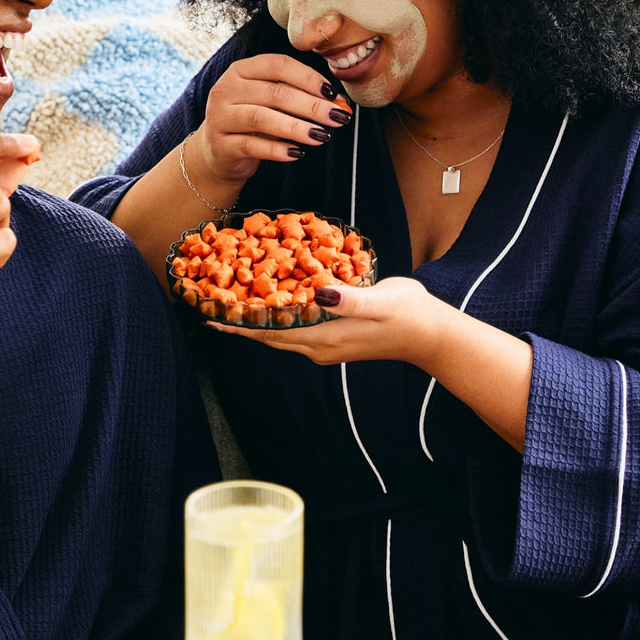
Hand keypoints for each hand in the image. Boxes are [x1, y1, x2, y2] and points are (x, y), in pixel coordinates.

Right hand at [194, 54, 352, 186]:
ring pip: (261, 118)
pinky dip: (277, 150)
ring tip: (321, 135)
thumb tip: (338, 103)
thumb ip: (297, 97)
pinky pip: (252, 145)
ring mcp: (220, 117)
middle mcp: (226, 89)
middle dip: (311, 105)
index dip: (308, 78)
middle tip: (337, 117)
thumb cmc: (252, 122)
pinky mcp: (221, 144)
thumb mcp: (270, 103)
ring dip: (296, 127)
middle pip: (274, 93)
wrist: (220, 153)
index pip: (278, 65)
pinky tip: (297, 153)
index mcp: (241, 70)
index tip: (333, 94)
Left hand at [207, 277, 436, 366]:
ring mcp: (324, 344)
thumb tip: (320, 294)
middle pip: (266, 333)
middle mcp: (317, 346)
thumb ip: (350, 300)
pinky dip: (276, 314)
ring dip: (254, 318)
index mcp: (323, 338)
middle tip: (208, 301)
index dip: (238, 322)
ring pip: (279, 331)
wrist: (431, 335)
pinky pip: (294, 327)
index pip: (269, 331)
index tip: (209, 313)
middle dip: (237, 320)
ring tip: (228, 300)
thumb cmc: (408, 315)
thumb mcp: (381, 302)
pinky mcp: (332, 337)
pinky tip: (269, 299)